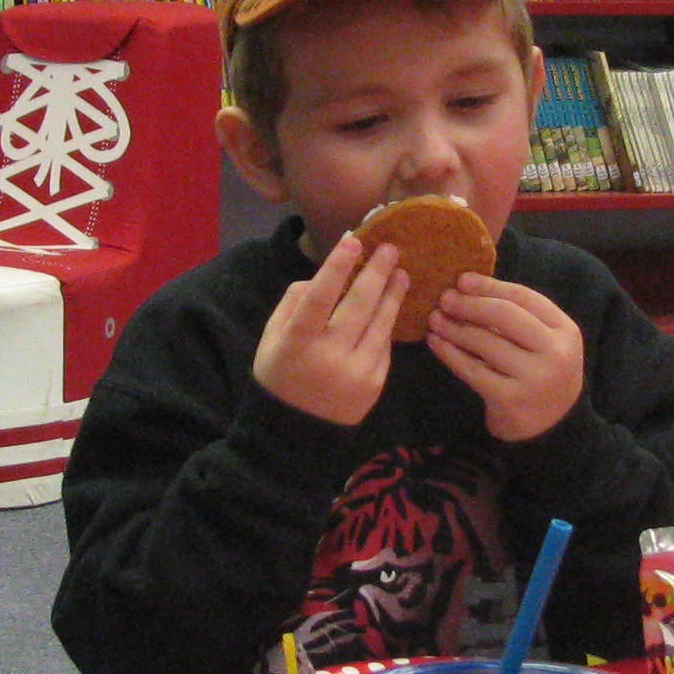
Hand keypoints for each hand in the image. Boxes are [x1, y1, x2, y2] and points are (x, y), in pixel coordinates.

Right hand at [252, 229, 402, 425]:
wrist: (295, 433)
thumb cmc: (280, 375)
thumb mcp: (272, 338)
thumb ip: (294, 303)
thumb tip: (327, 275)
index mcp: (296, 343)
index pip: (319, 297)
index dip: (336, 267)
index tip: (352, 240)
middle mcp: (329, 357)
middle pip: (359, 305)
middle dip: (376, 272)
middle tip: (390, 249)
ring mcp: (356, 372)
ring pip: (380, 323)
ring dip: (393, 294)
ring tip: (401, 272)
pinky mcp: (375, 385)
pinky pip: (384, 345)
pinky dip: (387, 323)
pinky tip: (391, 305)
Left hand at [426, 276, 582, 443]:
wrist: (551, 427)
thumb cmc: (540, 374)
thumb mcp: (545, 342)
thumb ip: (519, 316)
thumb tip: (467, 286)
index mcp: (566, 331)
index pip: (524, 298)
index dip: (490, 286)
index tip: (462, 280)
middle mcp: (555, 353)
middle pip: (505, 316)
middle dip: (470, 304)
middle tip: (445, 298)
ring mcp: (534, 378)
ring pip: (485, 342)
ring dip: (454, 327)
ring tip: (435, 318)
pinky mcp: (510, 399)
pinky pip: (472, 369)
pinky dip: (450, 353)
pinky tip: (436, 342)